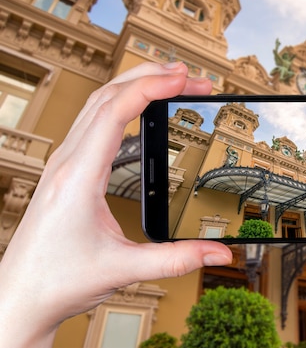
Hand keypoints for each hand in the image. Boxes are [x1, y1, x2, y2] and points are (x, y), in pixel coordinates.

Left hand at [0, 62, 232, 346]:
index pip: (116, 111)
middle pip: (108, 95)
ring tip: (171, 83)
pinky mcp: (69, 170)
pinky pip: (95, 122)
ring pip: (99, 104)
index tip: (184, 78)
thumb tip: (218, 252)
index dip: (152, 87)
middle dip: (151, 77)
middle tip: (190, 76)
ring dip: (135, 86)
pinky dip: (122, 105)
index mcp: (79, 175)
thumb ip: (176, 259)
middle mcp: (68, 161)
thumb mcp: (123, 269)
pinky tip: (141, 111)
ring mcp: (65, 163)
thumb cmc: (57, 280)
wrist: (19, 296)